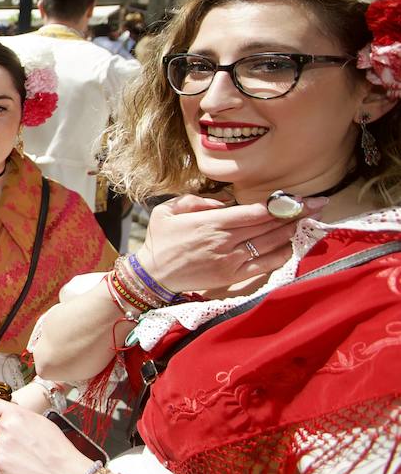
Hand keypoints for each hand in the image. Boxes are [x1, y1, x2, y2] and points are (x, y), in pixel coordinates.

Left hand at [0, 396, 91, 473]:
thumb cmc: (60, 451)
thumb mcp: (42, 422)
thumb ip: (20, 418)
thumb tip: (8, 418)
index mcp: (16, 414)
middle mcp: (5, 427)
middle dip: (4, 438)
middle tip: (24, 449)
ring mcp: (0, 446)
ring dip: (5, 452)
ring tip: (26, 460)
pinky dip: (4, 466)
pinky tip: (21, 469)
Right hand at [136, 194, 325, 293]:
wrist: (154, 274)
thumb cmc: (160, 240)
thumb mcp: (167, 211)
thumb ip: (195, 200)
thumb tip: (222, 201)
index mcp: (211, 222)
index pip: (255, 212)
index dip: (282, 205)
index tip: (301, 198)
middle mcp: (225, 240)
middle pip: (269, 225)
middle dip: (296, 214)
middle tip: (319, 205)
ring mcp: (231, 260)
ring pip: (270, 244)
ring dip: (293, 232)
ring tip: (311, 221)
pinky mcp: (233, 276)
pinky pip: (264, 265)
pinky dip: (281, 255)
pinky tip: (292, 245)